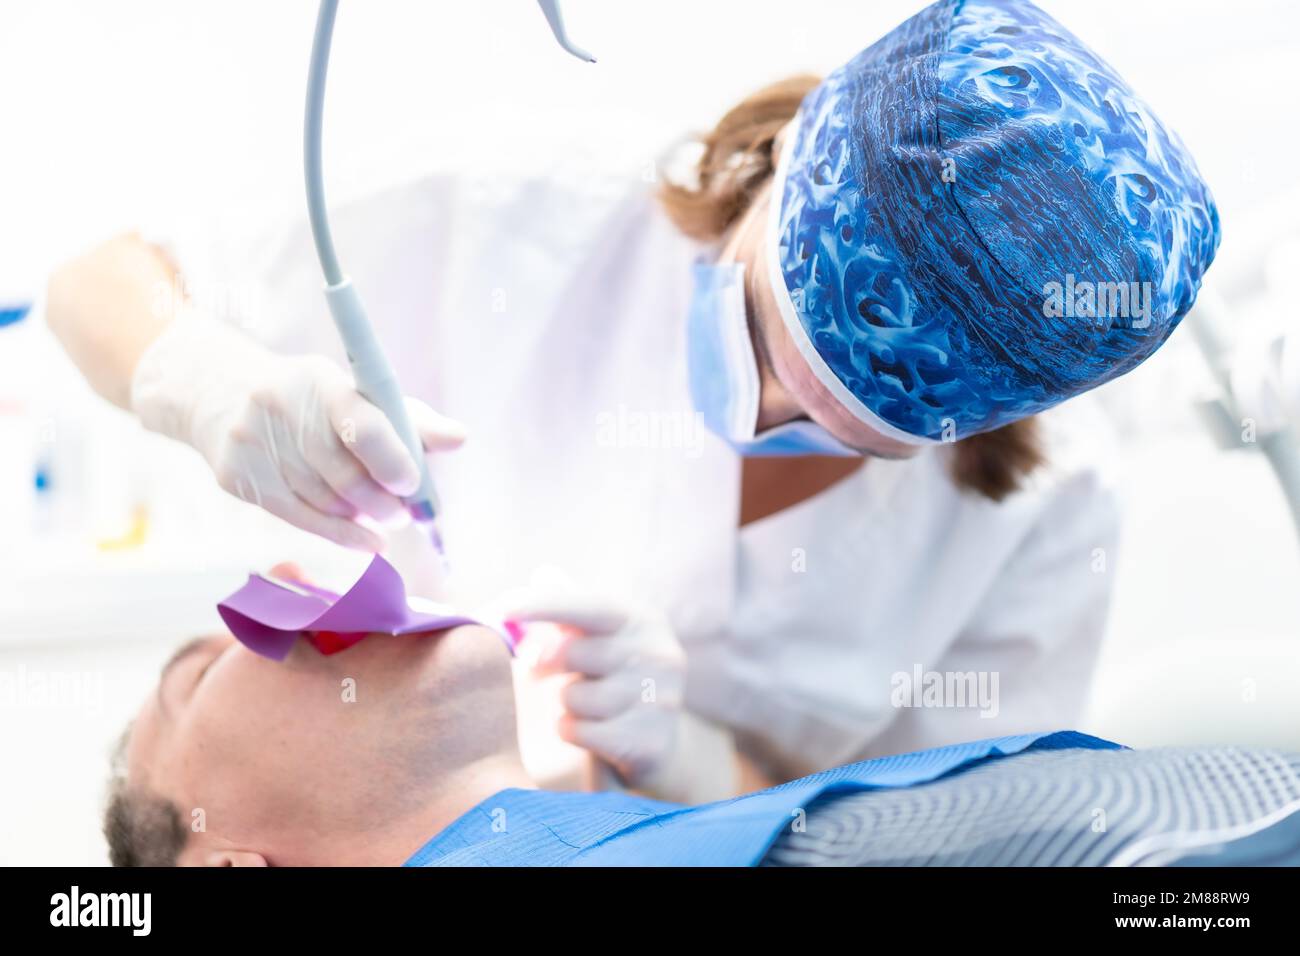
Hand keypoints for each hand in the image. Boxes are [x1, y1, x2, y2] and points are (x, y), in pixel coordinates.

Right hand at [131, 310, 464, 549]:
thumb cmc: (314, 401)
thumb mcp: (359, 395)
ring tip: (381, 515)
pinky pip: (299, 517)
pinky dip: (340, 534)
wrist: (224, 396)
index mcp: (319, 380)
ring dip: (360, 516)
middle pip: (342, 474)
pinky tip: (367, 541)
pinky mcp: (236, 476)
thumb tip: (460, 438)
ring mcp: (252, 443)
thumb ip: (411, 420)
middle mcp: (280, 407)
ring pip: (323, 500)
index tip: (412, 484)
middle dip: (381, 501)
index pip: (360, 423)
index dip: (391, 460)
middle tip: (403, 512)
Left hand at [500, 588, 738, 803]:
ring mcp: (661, 700)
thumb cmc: (613, 681)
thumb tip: (544, 573)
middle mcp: (661, 655)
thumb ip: (572, 607)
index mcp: (644, 621)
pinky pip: (580, 732)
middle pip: (574, 654)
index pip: (590, 607)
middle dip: (546, 665)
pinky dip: (573, 731)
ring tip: (586, 706)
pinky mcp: (650, 742)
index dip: (544, 605)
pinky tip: (591, 731)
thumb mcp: (600, 639)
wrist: (657, 746)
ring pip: (574, 697)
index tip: (502, 611)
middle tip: (539, 670)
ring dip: (566, 704)